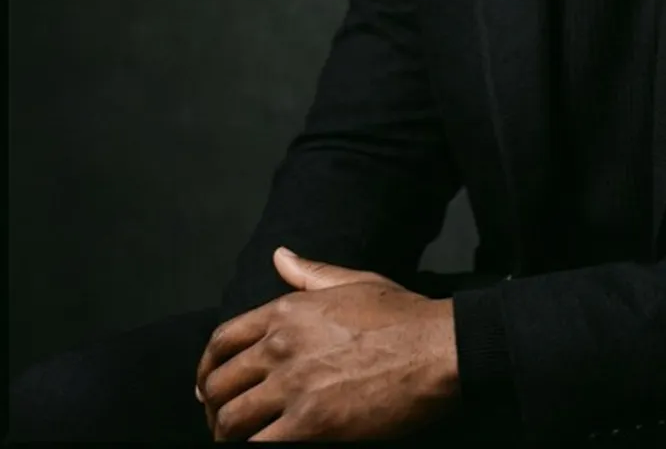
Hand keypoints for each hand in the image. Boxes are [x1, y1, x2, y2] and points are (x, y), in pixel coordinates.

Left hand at [195, 247, 459, 440]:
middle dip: (214, 406)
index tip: (208, 384)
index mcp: (288, 311)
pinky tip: (265, 448)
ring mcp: (294, 385)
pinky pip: (260, 448)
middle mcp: (282, 345)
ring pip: (231, 421)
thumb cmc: (404, 317)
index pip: (223, 340)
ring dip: (229, 435)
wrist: (438, 349)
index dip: (207, 367)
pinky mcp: (310, 424)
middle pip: (219, 384)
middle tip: (224, 421)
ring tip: (240, 441)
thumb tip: (279, 256)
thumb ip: (310, 274)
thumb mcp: (356, 282)